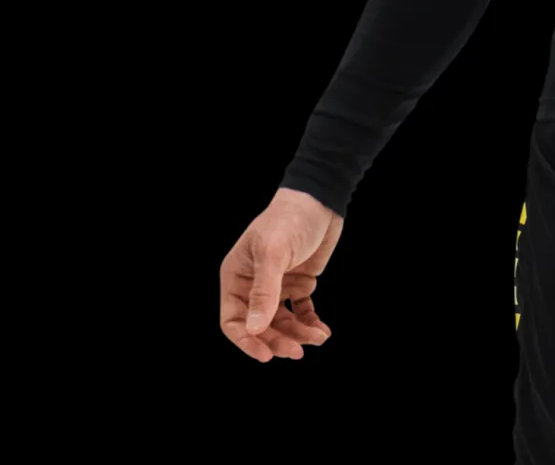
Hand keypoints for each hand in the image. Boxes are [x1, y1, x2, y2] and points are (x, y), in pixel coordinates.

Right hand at [219, 187, 343, 360]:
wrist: (320, 199)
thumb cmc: (289, 218)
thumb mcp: (273, 253)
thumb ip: (263, 291)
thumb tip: (253, 328)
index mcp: (237, 276)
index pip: (233, 320)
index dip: (247, 341)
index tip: (266, 355)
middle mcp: (254, 284)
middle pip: (260, 326)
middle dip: (277, 340)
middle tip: (296, 351)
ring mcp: (277, 285)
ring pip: (282, 322)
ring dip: (298, 334)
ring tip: (317, 338)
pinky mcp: (298, 283)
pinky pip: (300, 311)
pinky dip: (309, 322)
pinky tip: (321, 330)